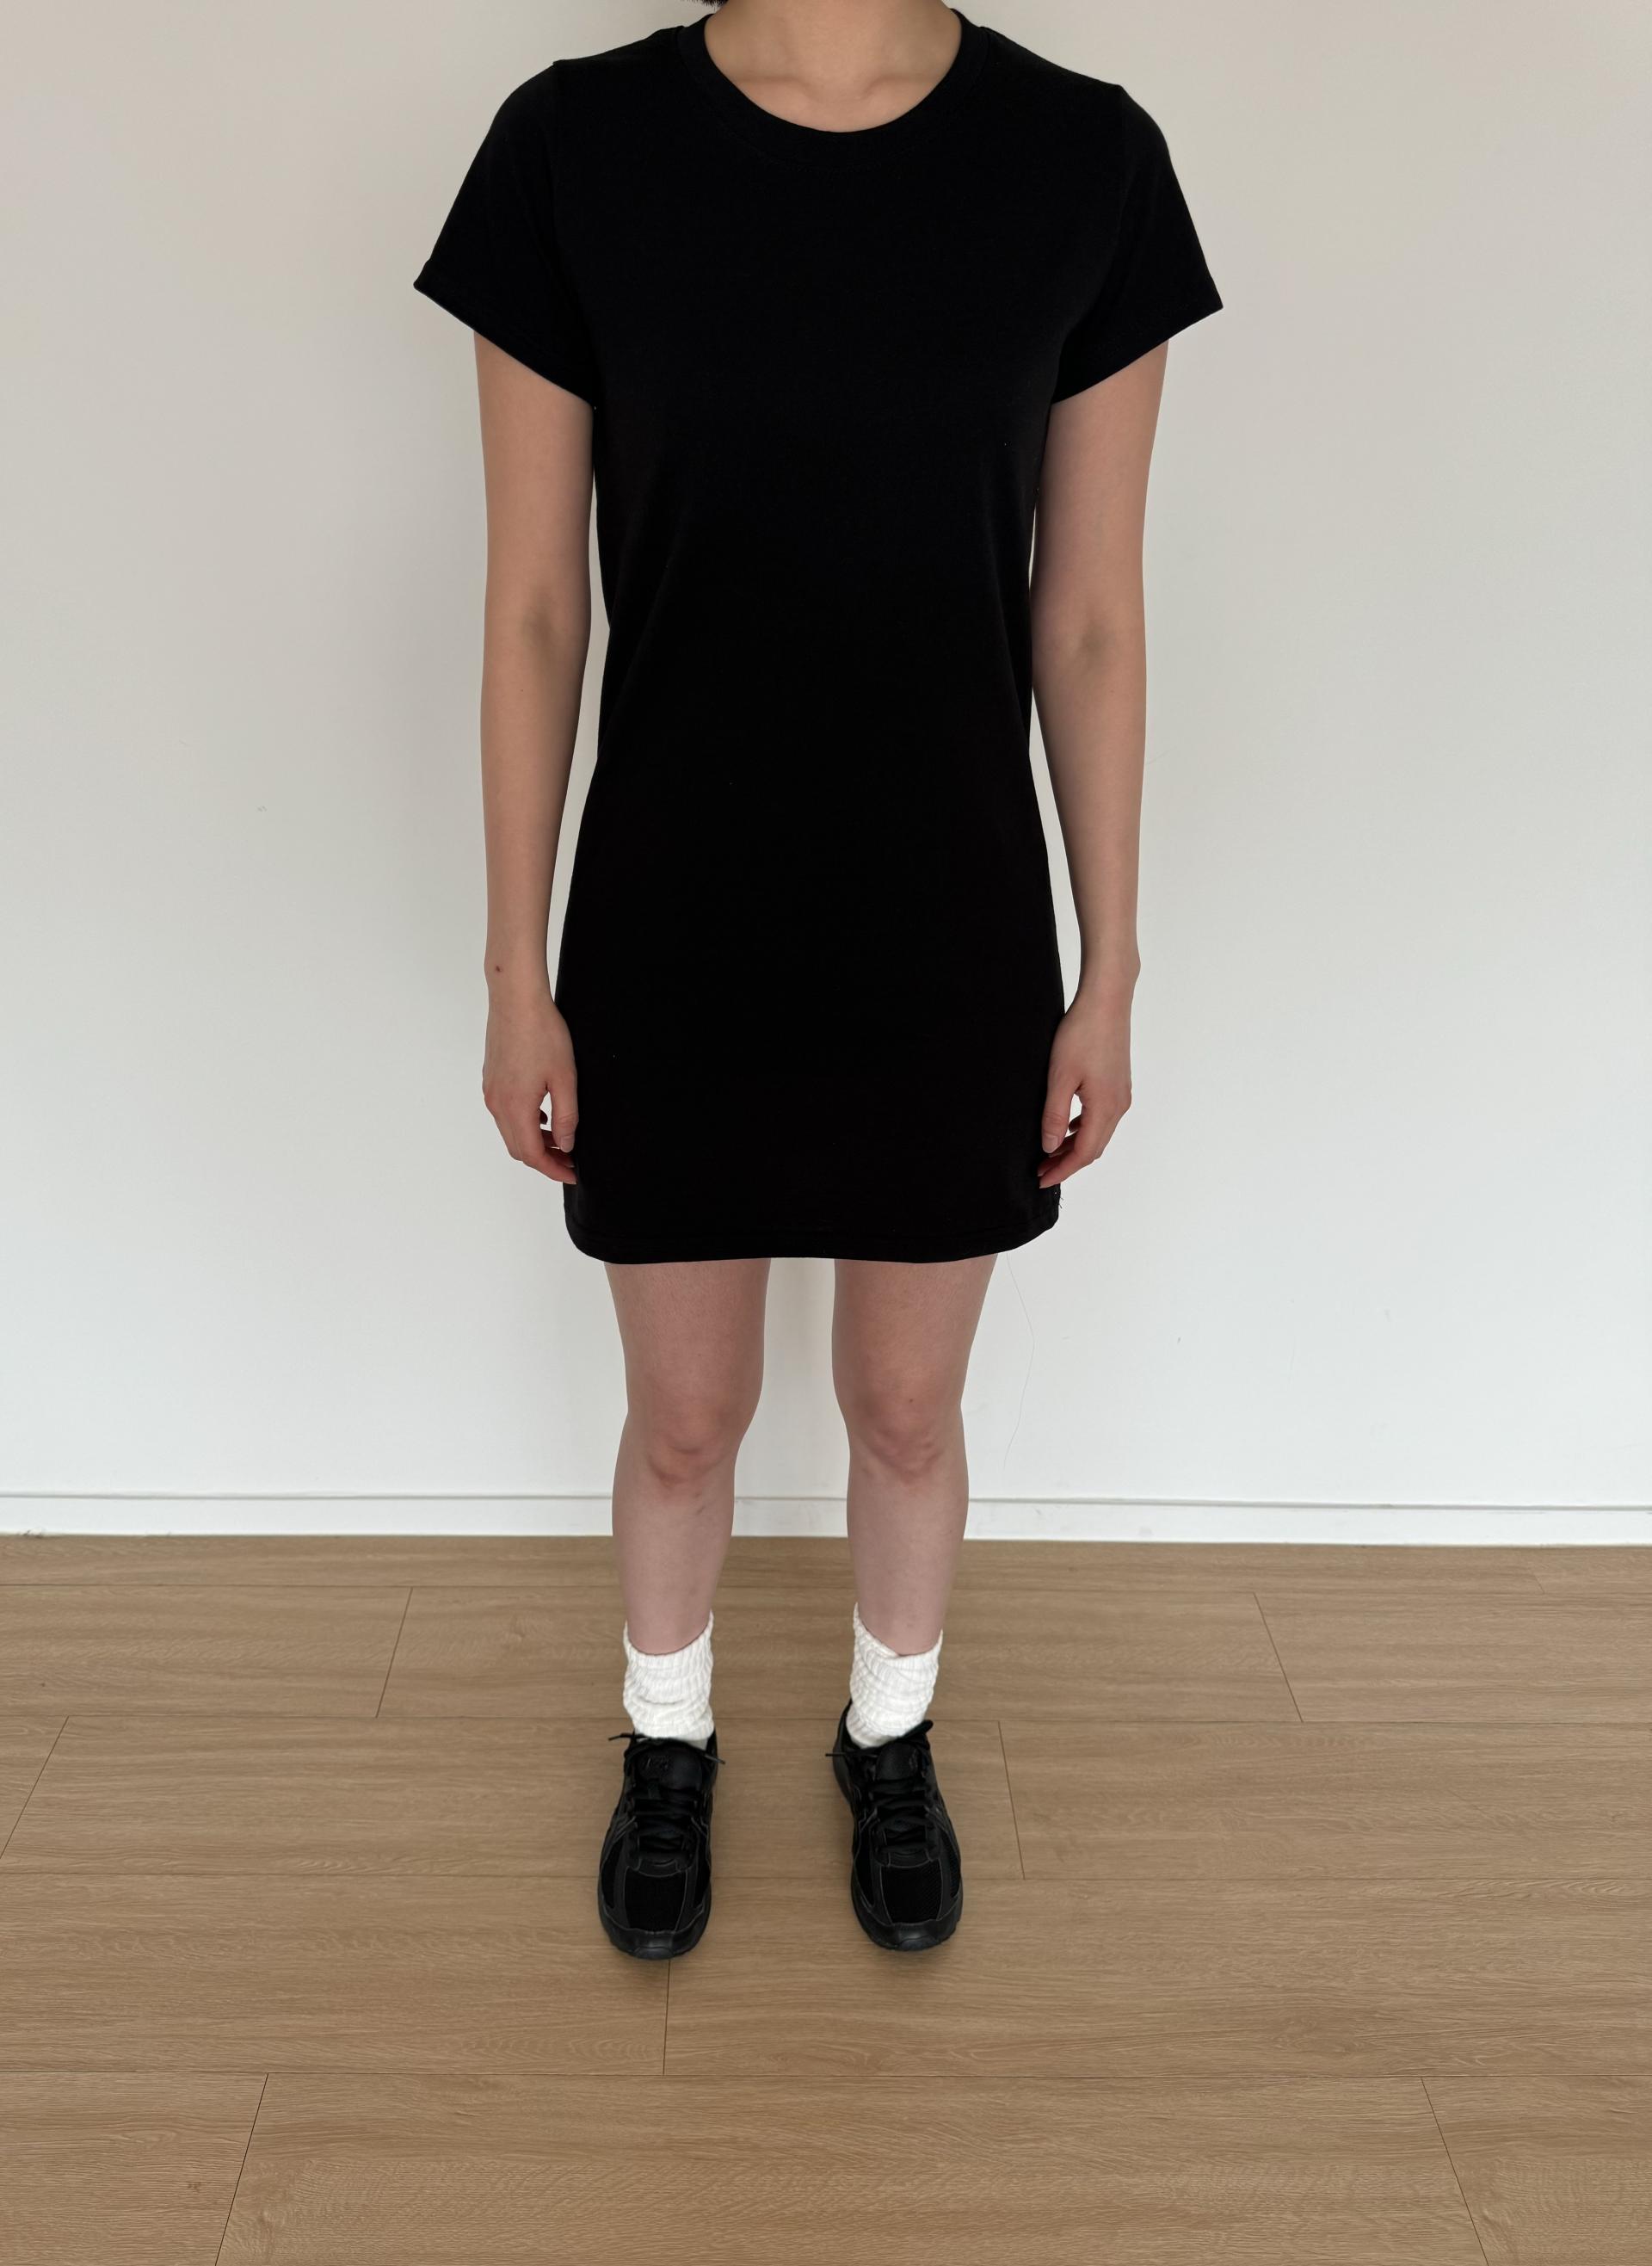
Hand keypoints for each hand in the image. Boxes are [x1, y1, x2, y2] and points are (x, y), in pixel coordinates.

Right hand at [482, 986, 578, 1183]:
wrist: (516, 999)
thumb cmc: (542, 1032)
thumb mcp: (565, 1078)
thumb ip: (566, 1116)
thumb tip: (566, 1144)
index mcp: (515, 1107)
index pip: (532, 1155)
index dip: (553, 1170)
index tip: (572, 1173)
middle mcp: (497, 1104)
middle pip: (518, 1148)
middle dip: (544, 1159)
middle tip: (569, 1159)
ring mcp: (491, 1092)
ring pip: (510, 1132)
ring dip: (534, 1141)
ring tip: (560, 1138)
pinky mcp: (491, 1080)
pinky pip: (505, 1114)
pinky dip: (524, 1124)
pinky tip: (544, 1114)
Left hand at [1038, 988, 1132, 1188]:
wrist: (1107, 1001)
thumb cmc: (1082, 1034)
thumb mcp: (1060, 1077)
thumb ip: (1055, 1115)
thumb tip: (1050, 1147)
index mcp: (1105, 1108)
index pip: (1084, 1153)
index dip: (1062, 1170)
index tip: (1041, 1181)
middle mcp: (1119, 1106)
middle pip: (1094, 1147)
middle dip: (1067, 1163)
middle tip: (1040, 1170)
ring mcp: (1121, 1095)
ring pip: (1098, 1133)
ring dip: (1075, 1147)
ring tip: (1050, 1153)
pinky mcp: (1118, 1083)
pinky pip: (1101, 1117)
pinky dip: (1083, 1129)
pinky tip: (1068, 1127)